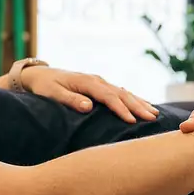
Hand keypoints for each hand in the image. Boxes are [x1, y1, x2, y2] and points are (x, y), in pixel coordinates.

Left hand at [22, 68, 158, 122]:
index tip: (132, 121)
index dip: (121, 109)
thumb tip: (88, 106)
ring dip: (140, 102)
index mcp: (87, 82)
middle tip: (153, 117)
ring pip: (124, 92)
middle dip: (138, 105)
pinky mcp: (99, 86)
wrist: (39, 74)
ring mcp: (100, 82)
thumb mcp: (52, 93)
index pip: (108, 96)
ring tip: (155, 113)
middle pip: (122, 93)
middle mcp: (97, 80)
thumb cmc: (44, 86)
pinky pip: (120, 92)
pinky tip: (143, 104)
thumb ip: (70, 99)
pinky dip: (133, 99)